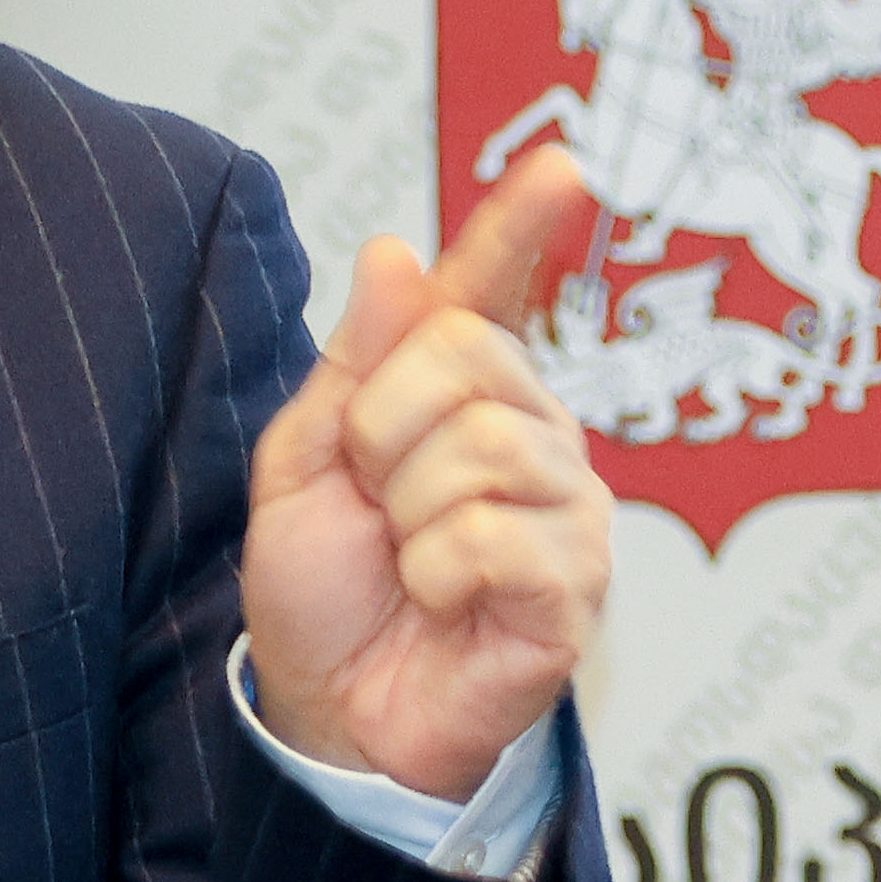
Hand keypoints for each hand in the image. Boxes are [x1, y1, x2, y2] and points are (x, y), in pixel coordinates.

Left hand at [245, 149, 612, 805]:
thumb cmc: (328, 596)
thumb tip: (394, 256)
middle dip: (384, 429)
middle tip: (376, 501)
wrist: (334, 715)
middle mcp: (533, 435)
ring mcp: (567, 507)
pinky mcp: (577, 583)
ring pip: (481, 446)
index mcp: (465, 395)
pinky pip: (493, 534)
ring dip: (408, 513)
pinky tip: (443, 603)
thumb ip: (351, 365)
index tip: (561, 166)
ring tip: (410, 564)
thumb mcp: (303, 467)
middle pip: (468, 355)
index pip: (496, 292)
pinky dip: (436, 573)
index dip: (519, 227)